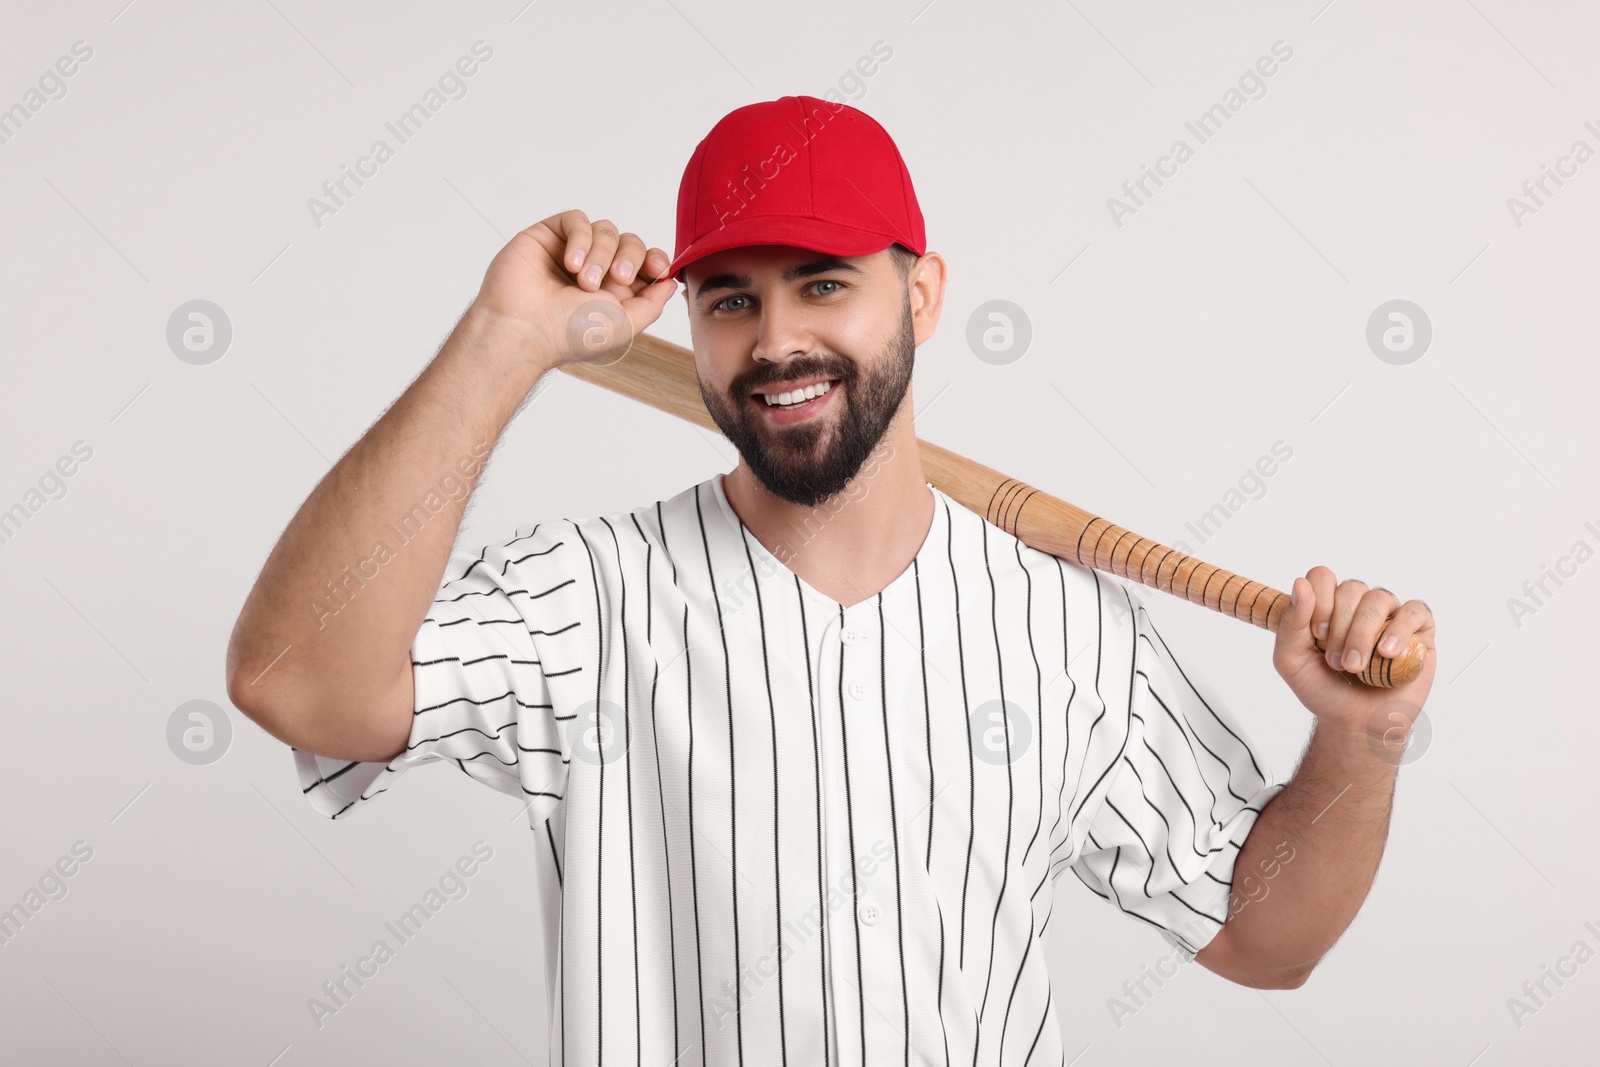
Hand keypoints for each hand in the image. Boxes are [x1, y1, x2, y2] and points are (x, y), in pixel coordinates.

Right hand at [470, 208, 677, 366]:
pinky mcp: (548, 235)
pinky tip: (570, 263)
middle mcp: (595, 269)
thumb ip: (652, 304)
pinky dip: (581, 238)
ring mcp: (572, 251)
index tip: (659, 268)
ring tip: (583, 281)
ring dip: (601, 253)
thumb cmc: (568, 334)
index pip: (646, 262)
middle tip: (616, 279)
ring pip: (606, 230)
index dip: (656, 259)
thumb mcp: (625, 325)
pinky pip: (577, 219)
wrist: (525, 329)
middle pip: (630, 242)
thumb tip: (669, 283)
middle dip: (630, 257)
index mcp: (614, 291)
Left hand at [1271, 566, 1436, 750]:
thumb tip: (1300, 583)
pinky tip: (1387, 653)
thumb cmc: (1324, 691)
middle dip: (1341, 627)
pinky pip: (1414, 612)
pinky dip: (1399, 631)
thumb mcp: (1291, 661)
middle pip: (1352, 589)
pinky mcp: (1419, 632)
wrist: (1356, 724)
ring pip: (1379, 599)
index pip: (1322, 577)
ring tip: (1358, 666)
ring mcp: (1390, 616)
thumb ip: (1290, 623)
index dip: (1318, 600)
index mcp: (1328, 606)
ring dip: (1364, 634)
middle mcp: (1359, 606)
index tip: (1316, 635)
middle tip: (1337, 662)